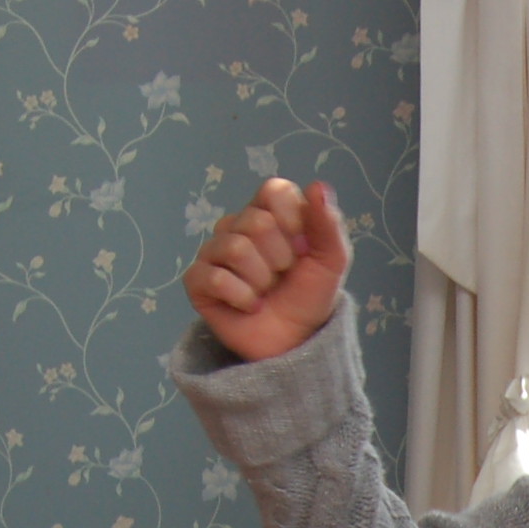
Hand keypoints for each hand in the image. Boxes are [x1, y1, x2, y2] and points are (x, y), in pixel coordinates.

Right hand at [183, 178, 351, 361]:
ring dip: (262, 280)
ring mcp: (213, 252)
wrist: (294, 341)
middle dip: (280, 258)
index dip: (293, 220)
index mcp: (269, 213)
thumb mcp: (331, 261)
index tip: (304, 248)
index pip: (274, 190)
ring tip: (266, 292)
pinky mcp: (197, 280)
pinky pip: (215, 278)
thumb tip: (318, 185)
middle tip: (283, 276)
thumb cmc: (309, 297)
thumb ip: (327, 224)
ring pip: (235, 249)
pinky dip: (242, 298)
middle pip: (256, 222)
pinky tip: (249, 306)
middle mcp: (237, 226)